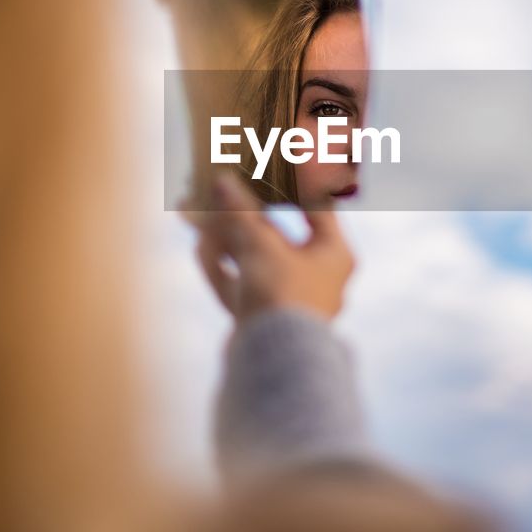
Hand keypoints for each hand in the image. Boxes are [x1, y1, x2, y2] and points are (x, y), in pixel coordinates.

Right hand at [186, 175, 355, 322]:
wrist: (274, 363)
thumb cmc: (282, 295)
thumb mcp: (260, 244)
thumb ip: (240, 212)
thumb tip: (222, 181)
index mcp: (334, 254)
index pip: (318, 208)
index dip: (293, 185)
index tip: (271, 167)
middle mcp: (318, 277)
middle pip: (276, 236)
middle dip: (240, 214)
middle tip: (217, 191)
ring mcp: (290, 300)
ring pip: (254, 260)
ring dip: (225, 238)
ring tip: (197, 215)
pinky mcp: (265, 319)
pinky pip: (243, 286)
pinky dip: (223, 268)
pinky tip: (200, 248)